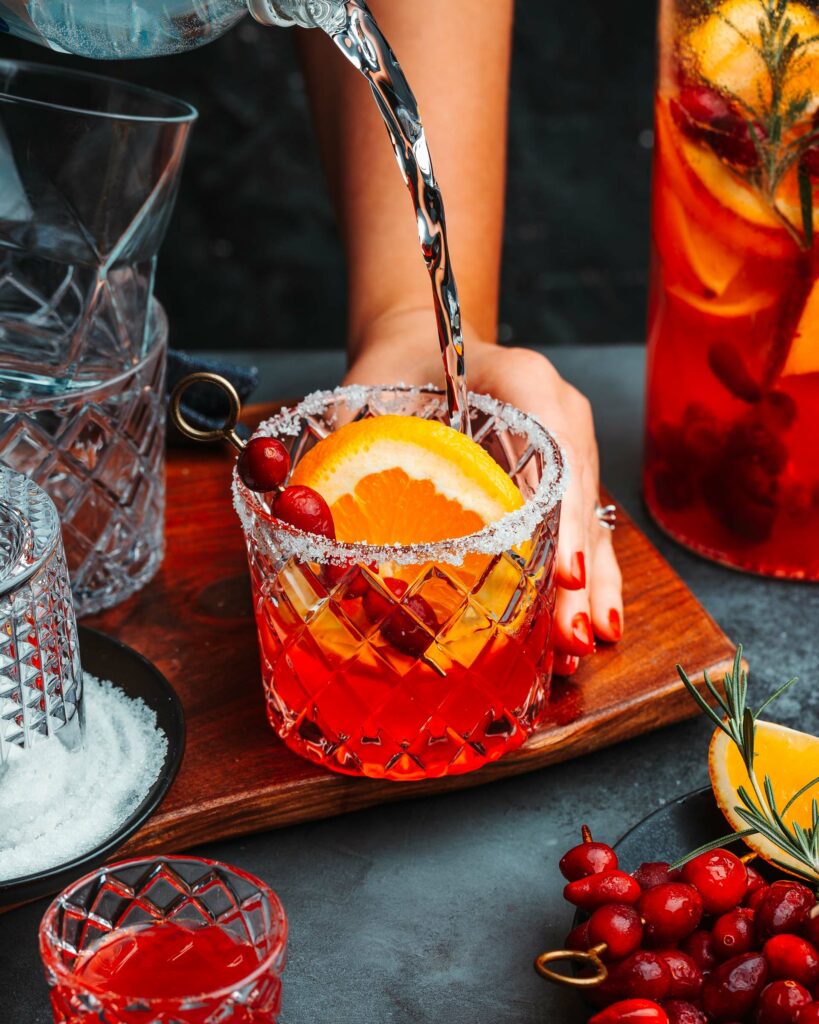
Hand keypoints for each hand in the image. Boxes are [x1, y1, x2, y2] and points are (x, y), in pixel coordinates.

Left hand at [345, 310, 623, 673]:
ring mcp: (565, 449)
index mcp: (522, 381)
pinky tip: (587, 625)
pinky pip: (579, 530)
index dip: (563, 513)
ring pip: (590, 520)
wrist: (422, 347)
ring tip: (578, 647)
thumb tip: (307, 519)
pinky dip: (584, 579)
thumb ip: (346, 442)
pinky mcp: (556, 481)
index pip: (557, 447)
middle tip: (569, 636)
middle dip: (581, 572)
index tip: (561, 571)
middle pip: (580, 497)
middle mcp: (557, 414)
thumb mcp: (368, 390)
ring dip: (589, 588)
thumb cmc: (398, 366)